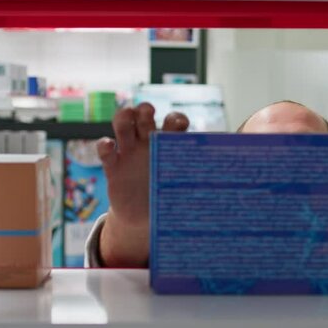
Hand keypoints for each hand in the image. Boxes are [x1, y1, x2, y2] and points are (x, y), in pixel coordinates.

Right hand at [96, 103, 188, 266]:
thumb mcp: (183, 189)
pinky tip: (109, 146)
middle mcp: (148, 143)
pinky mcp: (113, 167)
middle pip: (144, 114)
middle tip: (149, 114)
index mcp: (168, 145)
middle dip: (146, 110)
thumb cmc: (167, 197)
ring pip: (123, 124)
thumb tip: (224, 185)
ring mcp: (129, 152)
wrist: (142, 217)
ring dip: (124, 117)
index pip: (173, 121)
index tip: (179, 125)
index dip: (176, 118)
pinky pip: (105, 150)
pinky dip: (104, 144)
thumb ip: (198, 182)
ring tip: (128, 120)